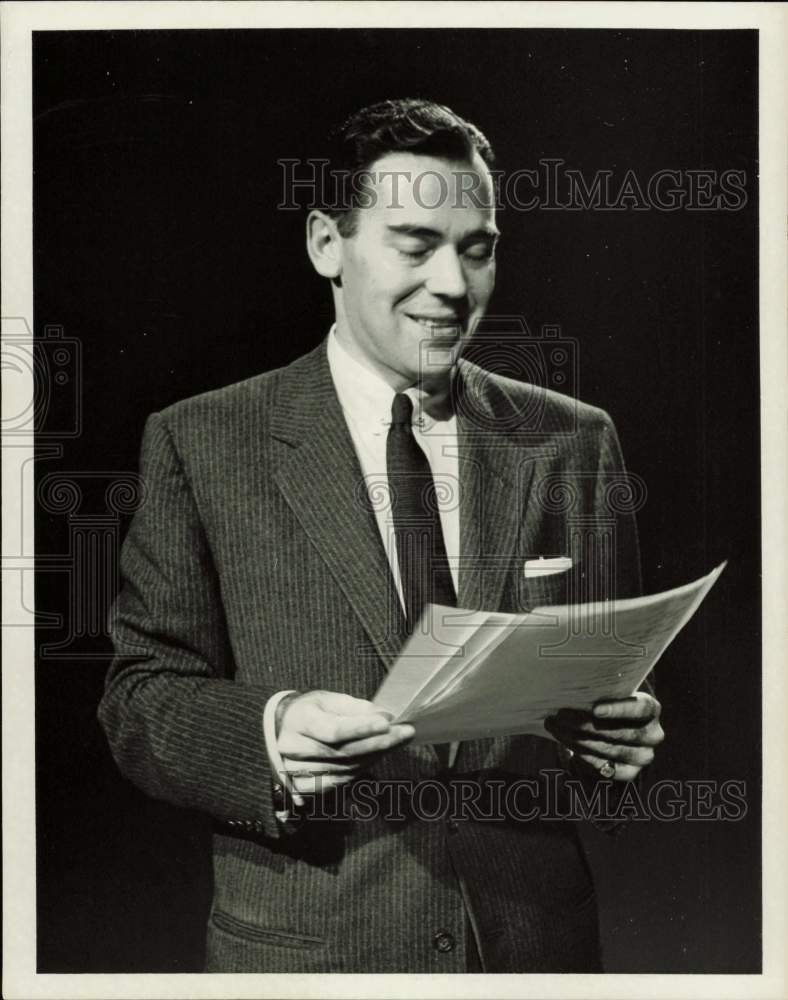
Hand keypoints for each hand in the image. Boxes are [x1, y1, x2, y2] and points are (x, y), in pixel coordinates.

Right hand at [276, 690, 414, 800]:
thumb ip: (356, 708)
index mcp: (299, 720)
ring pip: (345, 768)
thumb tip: (385, 717)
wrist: (285, 730)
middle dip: (379, 743)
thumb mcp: (330, 700)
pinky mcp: (302, 787)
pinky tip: (376, 757)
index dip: (362, 728)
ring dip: (374, 757)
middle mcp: (293, 748)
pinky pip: (339, 782)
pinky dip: (361, 770)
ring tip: (395, 742)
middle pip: (343, 752)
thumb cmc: (312, 711)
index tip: (388, 723)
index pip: (334, 730)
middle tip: (405, 733)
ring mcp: (295, 771)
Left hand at [544, 692, 663, 781]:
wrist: (613, 726)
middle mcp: (652, 735)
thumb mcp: (609, 693)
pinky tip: (568, 744)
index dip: (618, 709)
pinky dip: (584, 755)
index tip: (595, 709)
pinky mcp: (630, 773)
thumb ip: (599, 691)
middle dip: (586, 724)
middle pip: (619, 732)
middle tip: (561, 716)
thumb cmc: (607, 702)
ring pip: (609, 750)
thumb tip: (572, 687)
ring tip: (556, 728)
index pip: (640, 708)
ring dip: (578, 739)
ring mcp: (643, 756)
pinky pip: (606, 767)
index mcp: (651, 709)